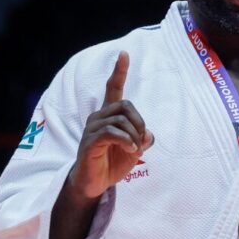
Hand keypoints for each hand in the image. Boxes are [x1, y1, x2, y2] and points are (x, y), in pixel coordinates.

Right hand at [69, 51, 153, 198]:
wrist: (95, 184)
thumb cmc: (112, 163)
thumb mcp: (135, 150)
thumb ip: (143, 138)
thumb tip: (148, 133)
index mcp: (109, 116)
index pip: (113, 89)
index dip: (119, 71)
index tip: (124, 54)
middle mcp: (98, 117)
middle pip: (125, 105)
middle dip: (139, 121)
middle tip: (141, 140)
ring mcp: (92, 129)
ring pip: (120, 119)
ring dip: (134, 135)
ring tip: (133, 149)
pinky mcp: (89, 142)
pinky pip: (111, 132)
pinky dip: (126, 140)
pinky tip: (130, 150)